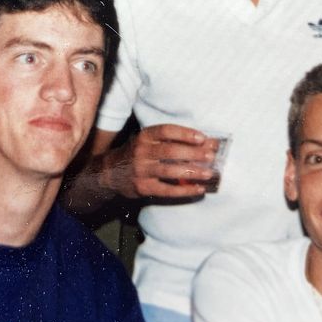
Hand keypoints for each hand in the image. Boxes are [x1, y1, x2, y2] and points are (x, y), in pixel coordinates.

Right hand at [99, 123, 216, 198]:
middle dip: (193, 153)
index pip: (166, 131)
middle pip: (170, 151)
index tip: (202, 137)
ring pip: (169, 171)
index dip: (185, 133)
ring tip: (208, 173)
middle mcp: (141, 152)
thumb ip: (172, 141)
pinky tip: (198, 189)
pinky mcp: (143, 187)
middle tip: (211, 156)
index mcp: (144, 136)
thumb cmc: (137, 154)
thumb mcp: (148, 141)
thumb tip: (205, 141)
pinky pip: (167, 190)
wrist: (111, 173)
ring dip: (191, 172)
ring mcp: (141, 171)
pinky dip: (184, 190)